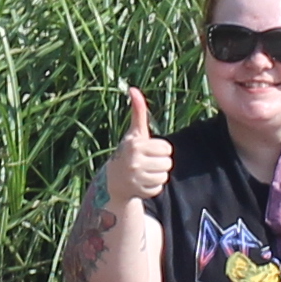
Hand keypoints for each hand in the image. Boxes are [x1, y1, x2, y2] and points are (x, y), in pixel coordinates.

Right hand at [96, 83, 172, 209]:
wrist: (112, 181)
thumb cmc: (127, 151)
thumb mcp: (133, 133)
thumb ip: (138, 113)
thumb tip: (133, 89)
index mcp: (135, 146)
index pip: (166, 148)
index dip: (160, 149)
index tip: (148, 150)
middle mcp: (135, 162)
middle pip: (168, 162)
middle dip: (160, 162)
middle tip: (147, 162)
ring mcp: (137, 179)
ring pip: (164, 176)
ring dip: (157, 174)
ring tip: (144, 171)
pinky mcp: (140, 192)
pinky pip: (159, 187)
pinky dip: (152, 186)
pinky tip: (142, 182)